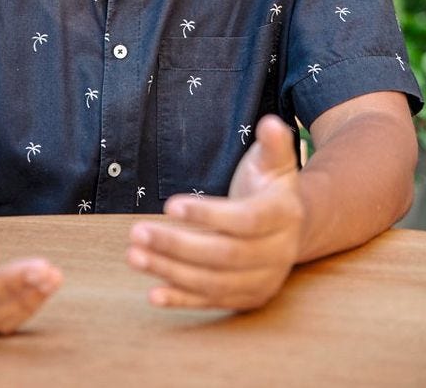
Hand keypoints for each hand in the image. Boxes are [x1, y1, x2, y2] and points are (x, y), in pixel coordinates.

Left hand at [126, 115, 303, 310]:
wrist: (291, 226)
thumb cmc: (271, 186)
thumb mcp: (275, 160)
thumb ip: (273, 142)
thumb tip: (270, 123)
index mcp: (284, 216)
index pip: (245, 221)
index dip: (207, 215)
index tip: (169, 205)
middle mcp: (277, 253)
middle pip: (224, 256)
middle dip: (177, 246)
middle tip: (137, 232)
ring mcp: (263, 280)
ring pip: (214, 282)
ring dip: (171, 271)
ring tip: (134, 255)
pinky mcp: (247, 299)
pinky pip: (212, 302)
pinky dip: (182, 301)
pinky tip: (153, 294)